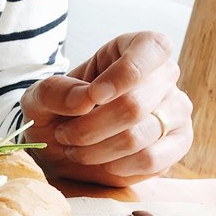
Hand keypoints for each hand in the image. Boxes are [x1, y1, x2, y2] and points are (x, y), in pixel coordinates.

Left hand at [20, 31, 192, 186]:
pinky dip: (117, 166)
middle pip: (135, 104)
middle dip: (89, 127)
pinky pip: (152, 160)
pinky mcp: (177, 144)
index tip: (93, 95)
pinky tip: (101, 162)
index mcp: (136, 49)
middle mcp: (164, 77)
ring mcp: (175, 111)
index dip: (124, 73)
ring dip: (96, 150)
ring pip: (139, 136)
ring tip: (75, 148)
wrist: (61, 147)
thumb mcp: (38, 98)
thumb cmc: (56, 113)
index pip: (152, 48)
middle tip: (64, 134)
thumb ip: (55, 91)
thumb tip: (85, 98)